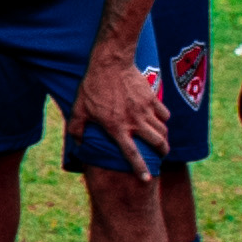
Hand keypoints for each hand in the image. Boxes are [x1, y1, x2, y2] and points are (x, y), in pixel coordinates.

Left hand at [71, 49, 165, 165]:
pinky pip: (164, 114)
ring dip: (164, 138)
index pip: (131, 154)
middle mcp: (134, 121)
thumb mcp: (79, 109)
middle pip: (157, 142)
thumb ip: (77, 128)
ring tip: (161, 142)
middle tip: (161, 156)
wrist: (111, 63)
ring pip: (163, 130)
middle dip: (162, 152)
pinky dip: (164, 120)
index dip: (140, 168)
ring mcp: (145, 110)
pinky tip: (160, 121)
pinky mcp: (152, 98)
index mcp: (117, 127)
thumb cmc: (92, 86)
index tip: (147, 179)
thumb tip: (78, 144)